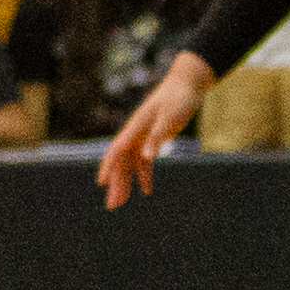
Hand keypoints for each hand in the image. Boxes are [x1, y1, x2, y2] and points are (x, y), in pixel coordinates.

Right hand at [95, 59, 214, 207]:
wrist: (187, 84)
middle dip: (115, 183)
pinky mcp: (153, 139)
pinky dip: (143, 175)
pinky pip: (143, 161)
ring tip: (121, 202)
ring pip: (129, 164)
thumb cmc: (178, 98)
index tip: (102, 183)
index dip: (109, 166)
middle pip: (120, 162)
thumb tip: (146, 157)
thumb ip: (158, 136)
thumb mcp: (170, 117)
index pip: (117, 150)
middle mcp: (136, 133)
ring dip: (125, 182)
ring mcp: (143, 136)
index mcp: (136, 127)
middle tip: (112, 205)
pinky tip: (147, 190)